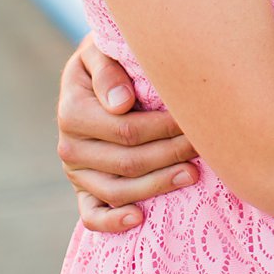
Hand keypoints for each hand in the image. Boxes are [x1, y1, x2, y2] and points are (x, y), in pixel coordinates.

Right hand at [56, 37, 198, 232]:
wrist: (94, 79)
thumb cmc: (108, 60)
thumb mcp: (100, 51)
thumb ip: (108, 70)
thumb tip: (121, 104)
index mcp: (71, 111)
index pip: (126, 130)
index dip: (164, 129)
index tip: (194, 121)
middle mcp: (68, 146)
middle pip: (128, 162)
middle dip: (171, 155)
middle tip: (205, 147)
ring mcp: (75, 173)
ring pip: (118, 191)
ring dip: (159, 186)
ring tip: (193, 175)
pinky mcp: (82, 192)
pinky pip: (92, 216)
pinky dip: (113, 223)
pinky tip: (139, 219)